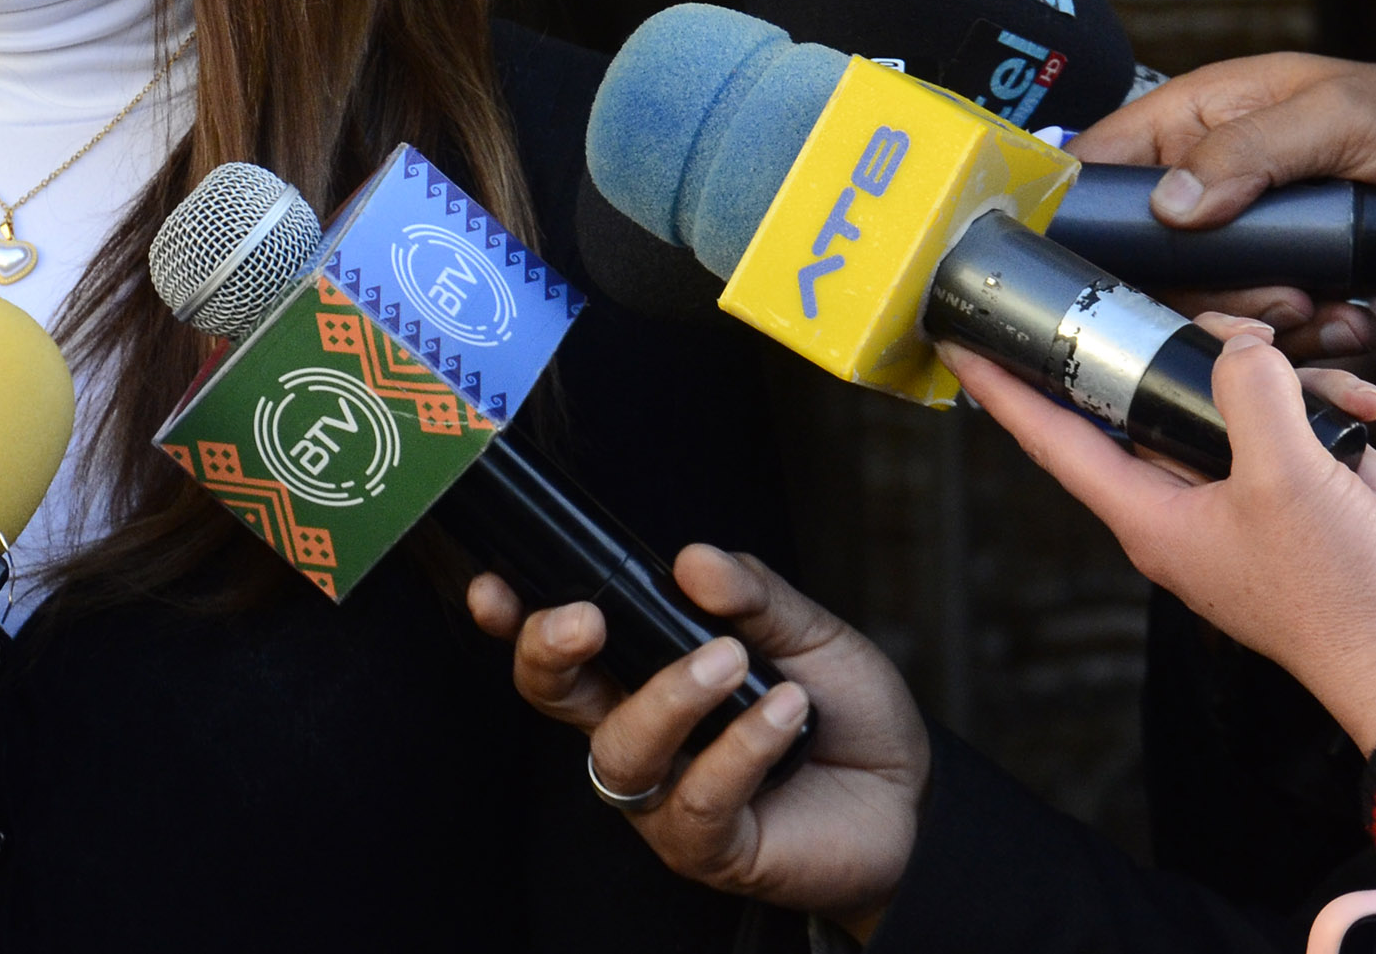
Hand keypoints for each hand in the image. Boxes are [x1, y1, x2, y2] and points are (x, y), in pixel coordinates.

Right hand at [469, 547, 927, 939]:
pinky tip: (785, 715)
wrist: (913, 802)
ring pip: (623, 750)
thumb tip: (692, 559)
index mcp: (642, 674)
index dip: (514, 619)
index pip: (561, 647)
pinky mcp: (708, 847)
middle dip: (549, 653)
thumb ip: (751, 594)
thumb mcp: (808, 633)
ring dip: (669, 697)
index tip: (493, 587)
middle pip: (553, 697)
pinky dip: (741, 747)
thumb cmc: (845, 716)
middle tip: (585, 619)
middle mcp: (640, 734)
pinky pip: (699, 797)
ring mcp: (666, 797)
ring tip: (733, 661)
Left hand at [948, 324, 1375, 752]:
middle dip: (1196, 363)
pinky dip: (1332, 427)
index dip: (1003, 391)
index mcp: (1149, 516)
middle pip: (1156, 409)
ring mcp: (1238, 512)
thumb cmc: (1340, 600)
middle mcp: (1182, 511)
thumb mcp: (1287, 479)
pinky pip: (1293, 443)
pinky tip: (1366, 428)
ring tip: (1345, 410)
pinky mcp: (1290, 511)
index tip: (960, 347)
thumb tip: (1238, 352)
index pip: (1052, 440)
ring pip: (1237, 417)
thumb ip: (1249, 399)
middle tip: (1238, 337)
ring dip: (1293, 398)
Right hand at [1069, 54, 1375, 355]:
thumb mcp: (1337, 116)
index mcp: (1200, 119)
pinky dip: (1302, 340)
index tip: (1103, 257)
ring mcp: (1247, 240)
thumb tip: (1169, 204)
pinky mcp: (1286, 283)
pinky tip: (1346, 322)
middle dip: (1200, 292)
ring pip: (1200, 303)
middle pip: (1145, 256)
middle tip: (1269, 302)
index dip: (1086, 207)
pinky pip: (1259, 329)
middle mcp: (1211, 182)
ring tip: (1315, 310)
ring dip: (1256, 322)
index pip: (1102, 160)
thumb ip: (1247, 148)